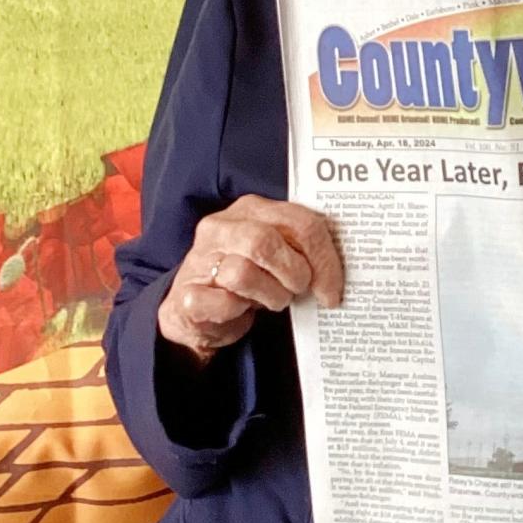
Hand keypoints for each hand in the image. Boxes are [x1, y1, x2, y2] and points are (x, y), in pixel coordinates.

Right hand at [158, 195, 343, 364]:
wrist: (197, 309)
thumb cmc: (248, 277)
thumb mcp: (277, 254)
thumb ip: (302, 249)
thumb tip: (337, 271)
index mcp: (251, 209)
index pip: (299, 222)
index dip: (324, 259)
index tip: (331, 290)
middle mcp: (222, 227)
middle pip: (267, 242)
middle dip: (293, 274)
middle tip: (298, 290)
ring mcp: (199, 258)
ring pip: (243, 273)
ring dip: (269, 296)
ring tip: (271, 300)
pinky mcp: (186, 294)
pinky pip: (223, 303)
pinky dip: (238, 313)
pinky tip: (239, 310)